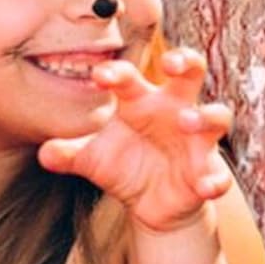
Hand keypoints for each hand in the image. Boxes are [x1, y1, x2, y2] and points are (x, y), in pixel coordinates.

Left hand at [37, 48, 232, 231]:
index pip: (130, 78)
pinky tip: (207, 186)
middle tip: (170, 61)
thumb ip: (70, 154)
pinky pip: (219, 173)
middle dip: (185, 61)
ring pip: (216, 115)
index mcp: (142, 101)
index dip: (117, 72)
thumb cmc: (124, 165)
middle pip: (190, 73)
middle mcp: (175, 111)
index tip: (99, 75)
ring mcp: (197, 140)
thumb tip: (45, 153)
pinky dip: (216, 179)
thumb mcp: (93, 160)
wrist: (153, 202)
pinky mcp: (209, 170)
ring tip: (187, 121)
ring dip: (204, 115)